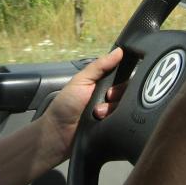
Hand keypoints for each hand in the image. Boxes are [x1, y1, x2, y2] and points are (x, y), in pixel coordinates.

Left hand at [42, 47, 124, 161]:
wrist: (58, 133)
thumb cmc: (65, 104)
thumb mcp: (81, 80)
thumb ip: (100, 65)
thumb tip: (119, 51)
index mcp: (101, 83)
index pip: (121, 76)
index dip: (122, 77)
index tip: (115, 81)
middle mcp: (108, 97)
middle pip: (126, 91)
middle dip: (117, 93)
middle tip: (106, 96)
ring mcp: (111, 114)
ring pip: (126, 107)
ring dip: (113, 109)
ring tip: (98, 113)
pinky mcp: (113, 127)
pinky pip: (125, 121)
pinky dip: (117, 121)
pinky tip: (106, 121)